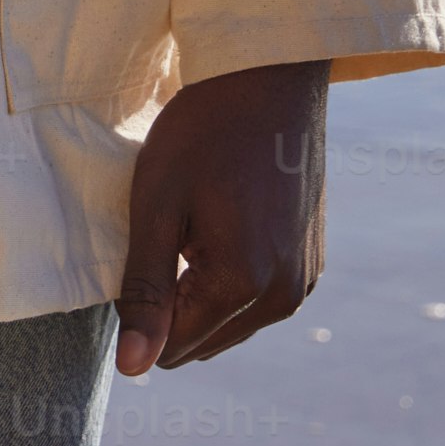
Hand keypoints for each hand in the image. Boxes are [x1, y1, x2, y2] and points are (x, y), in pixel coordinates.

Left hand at [114, 59, 327, 377]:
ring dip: (203, 290)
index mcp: (243, 285)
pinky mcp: (312, 263)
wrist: (270, 75)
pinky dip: (233, 276)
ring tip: (199, 221)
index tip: (145, 247)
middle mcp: (283, 296)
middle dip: (174, 303)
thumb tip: (132, 370)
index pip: (173, 347)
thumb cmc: (203, 131)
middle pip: (203, 342)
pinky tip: (226, 220)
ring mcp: (304, 281)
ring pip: (231, 324)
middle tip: (170, 230)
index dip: (143, 306)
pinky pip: (259, 299)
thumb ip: (144, 292)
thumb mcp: (156, 205)